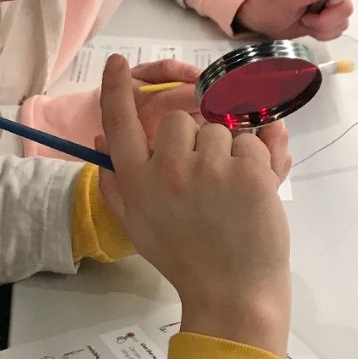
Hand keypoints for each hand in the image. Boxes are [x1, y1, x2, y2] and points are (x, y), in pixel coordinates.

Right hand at [97, 55, 291, 356]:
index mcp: (138, 182)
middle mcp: (169, 169)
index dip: (116, 89)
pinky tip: (253, 192)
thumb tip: (98, 141)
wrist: (233, 295)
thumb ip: (116, 183)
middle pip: (179, 121)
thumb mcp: (137, 226)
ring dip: (229, 151)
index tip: (117, 63)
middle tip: (205, 179)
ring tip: (231, 192)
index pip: (119, 123)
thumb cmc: (185, 261)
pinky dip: (258, 160)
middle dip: (194, 139)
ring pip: (220, 128)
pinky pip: (254, 138)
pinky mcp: (250, 172)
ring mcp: (211, 168)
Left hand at [234, 0, 355, 40]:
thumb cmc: (270, 3)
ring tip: (305, 22)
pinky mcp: (327, 21)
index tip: (330, 1)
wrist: (262, 20)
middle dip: (329, 17)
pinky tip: (309, 29)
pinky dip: (324, 34)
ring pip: (344, 20)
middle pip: (347, 4)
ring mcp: (329, 6)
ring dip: (324, 27)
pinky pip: (337, 30)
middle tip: (307, 17)